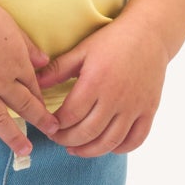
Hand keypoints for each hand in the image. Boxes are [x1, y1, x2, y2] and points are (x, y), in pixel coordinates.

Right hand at [0, 0, 62, 157]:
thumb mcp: (12, 27)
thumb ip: (28, 47)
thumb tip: (45, 62)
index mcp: (17, 63)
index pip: (34, 88)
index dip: (42, 102)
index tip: (49, 113)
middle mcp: (0, 81)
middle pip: (24, 106)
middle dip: (39, 121)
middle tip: (50, 134)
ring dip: (13, 137)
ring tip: (24, 151)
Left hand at [33, 14, 167, 155]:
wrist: (150, 34)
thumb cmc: (113, 41)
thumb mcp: (82, 50)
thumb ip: (57, 69)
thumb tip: (34, 84)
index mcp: (95, 81)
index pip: (70, 115)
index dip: (55, 125)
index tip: (48, 125)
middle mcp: (115, 97)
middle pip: (87, 132)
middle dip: (66, 140)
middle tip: (57, 139)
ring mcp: (134, 106)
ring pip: (109, 142)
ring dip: (89, 151)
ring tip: (75, 148)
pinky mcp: (149, 110)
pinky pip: (135, 139)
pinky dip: (120, 148)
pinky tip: (106, 145)